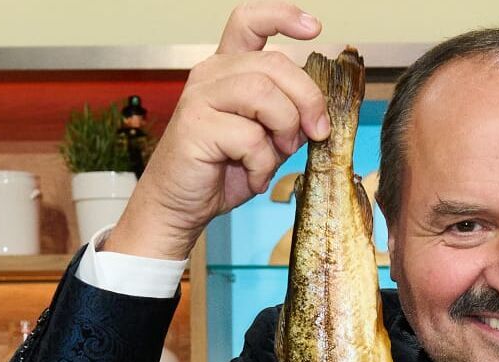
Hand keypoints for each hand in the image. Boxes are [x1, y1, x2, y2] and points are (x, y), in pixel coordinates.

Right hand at [105, 0, 331, 259]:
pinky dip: (262, 164)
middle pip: (275, 64)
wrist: (180, 206)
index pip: (249, 21)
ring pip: (264, 94)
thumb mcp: (267, 140)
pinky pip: (249, 137)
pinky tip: (253, 176)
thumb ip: (288, 118)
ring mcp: (200, 97)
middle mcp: (212, 74)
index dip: (283, 17)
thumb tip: (319, 115)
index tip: (314, 28)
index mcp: (228, 69)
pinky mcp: (196, 125)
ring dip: (284, 129)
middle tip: (315, 132)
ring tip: (275, 155)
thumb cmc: (220, 171)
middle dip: (308, 99)